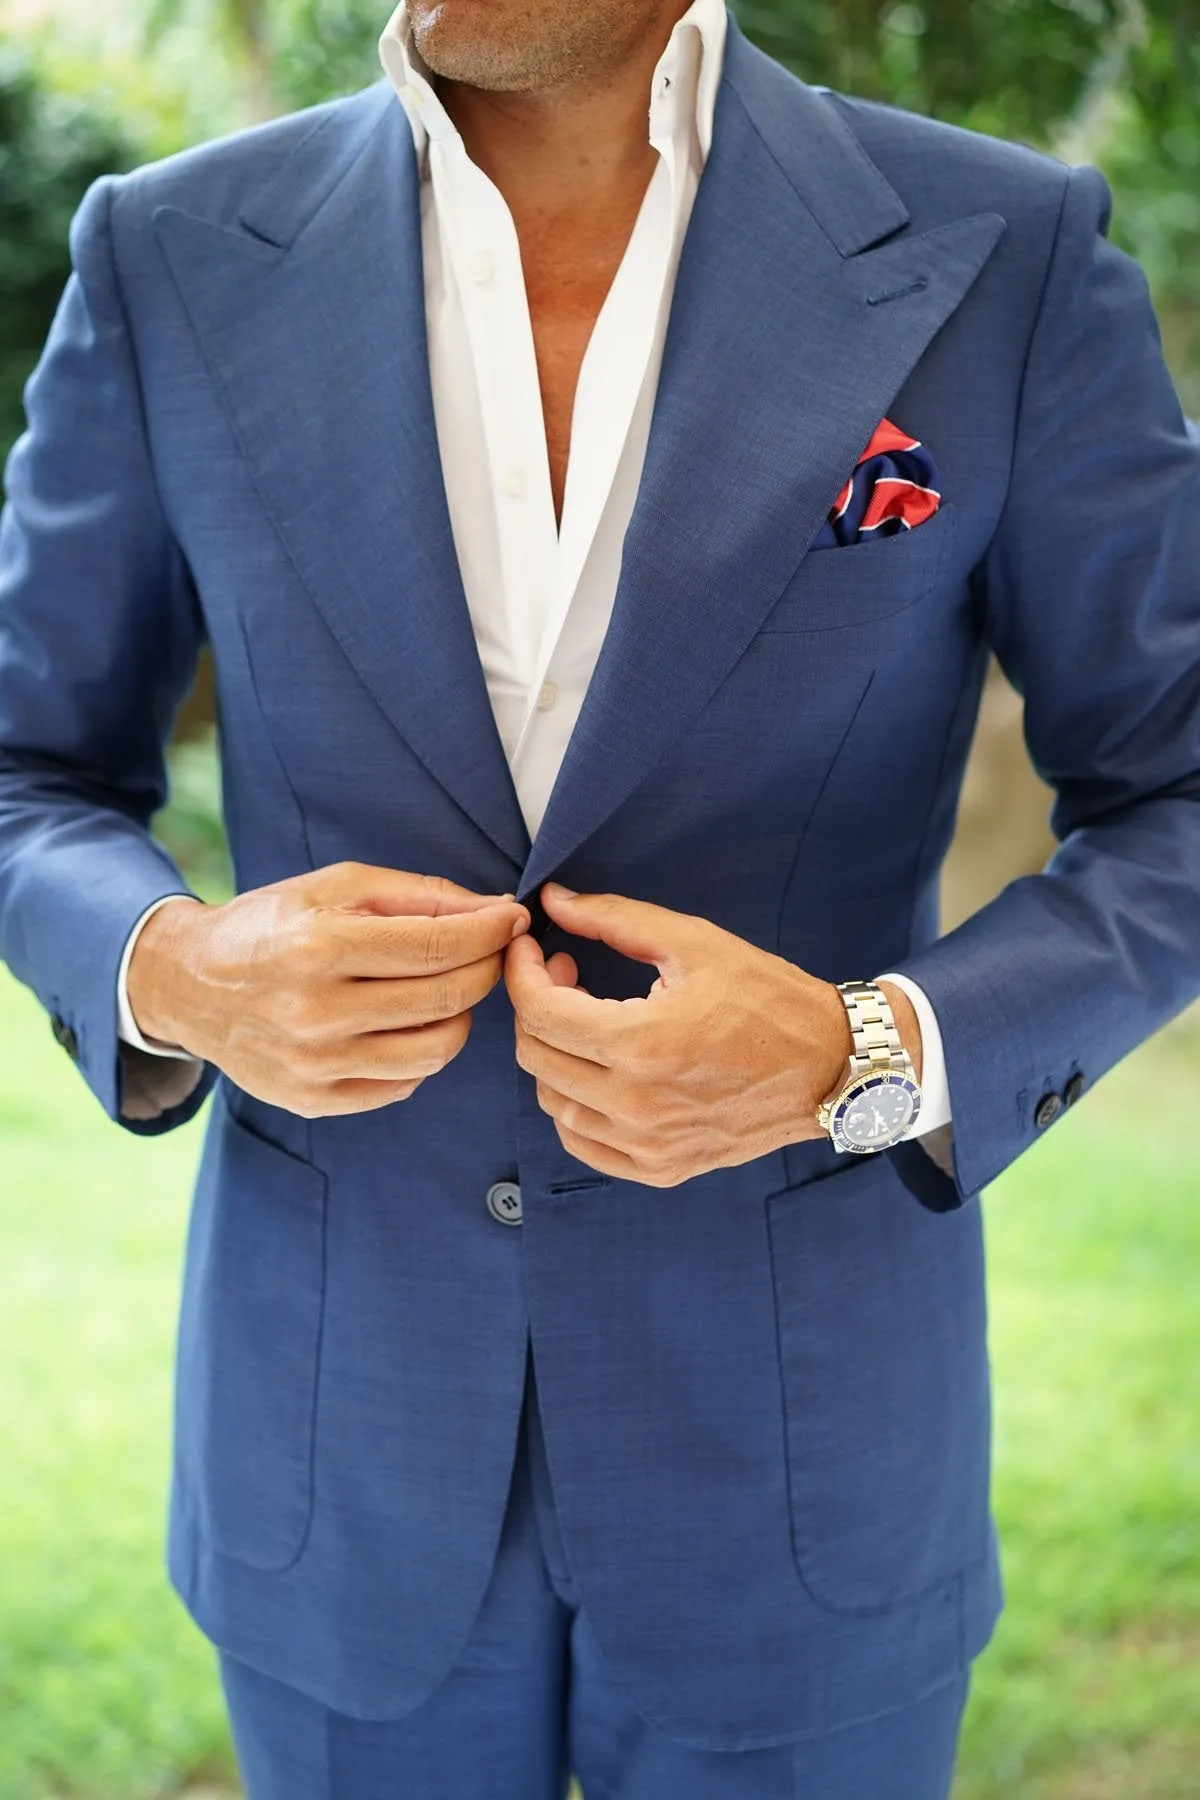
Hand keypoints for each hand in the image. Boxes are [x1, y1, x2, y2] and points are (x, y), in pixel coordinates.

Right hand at [126, 862, 529, 1116]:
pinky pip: (404, 1083)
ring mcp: (314, 1065)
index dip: (489, 931)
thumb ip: (418, 895)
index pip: (437, 946)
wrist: (187, 984)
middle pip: (446, 998)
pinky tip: (408, 1023)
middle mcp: (315, 1012)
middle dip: (486, 969)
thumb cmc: (271, 925)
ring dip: (460, 1015)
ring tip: (448, 988)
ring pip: (436, 1050)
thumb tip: (493, 910)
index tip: (512, 918)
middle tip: (491, 950)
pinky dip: (422, 1052)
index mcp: (320, 947)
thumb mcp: (334, 886)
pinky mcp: (314, 1101)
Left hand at [504, 882, 859, 1185]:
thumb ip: (615, 918)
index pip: (539, 1011)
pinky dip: (573, 1105)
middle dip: (537, 1006)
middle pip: (536, 1055)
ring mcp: (647, 1144)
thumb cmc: (769, 999)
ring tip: (587, 1022)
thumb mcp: (694, 943)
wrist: (831, 1066)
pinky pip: (582, 1142)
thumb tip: (553, 901)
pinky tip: (598, 1072)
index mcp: (642, 1043)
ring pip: (552, 1101)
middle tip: (567, 975)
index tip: (532, 949)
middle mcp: (637, 1103)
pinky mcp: (660, 1168)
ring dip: (554, 1055)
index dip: (522, 971)